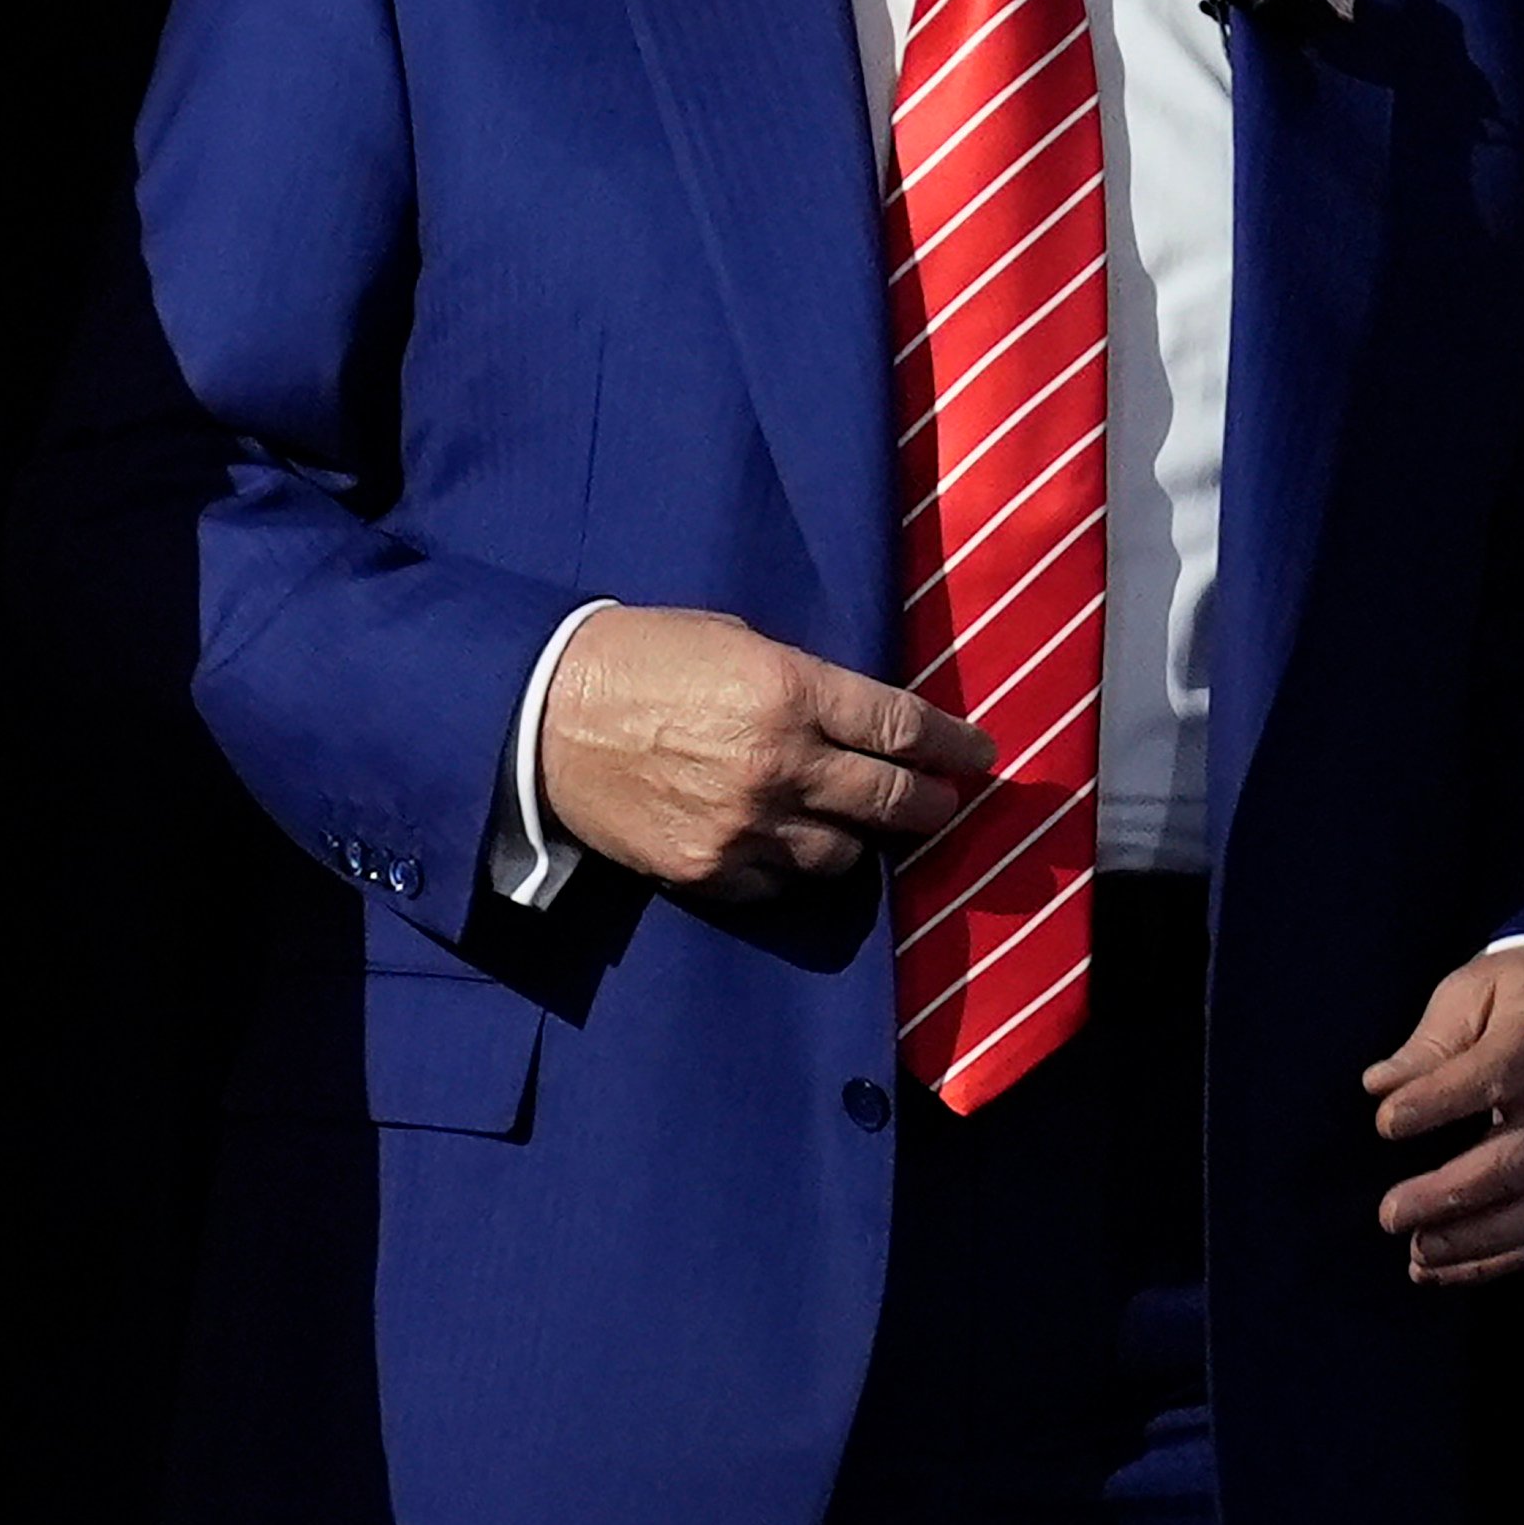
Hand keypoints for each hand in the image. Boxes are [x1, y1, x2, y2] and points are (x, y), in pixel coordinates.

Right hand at [538, 605, 994, 902]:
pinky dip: (792, 866)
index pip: (905, 728)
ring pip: (844, 855)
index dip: (954, 745)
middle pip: (893, 800)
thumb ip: (806, 683)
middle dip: (933, 805)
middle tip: (947, 804)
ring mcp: (746, 826)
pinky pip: (780, 883)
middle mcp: (781, 764)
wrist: (543, 715)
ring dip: (860, 840)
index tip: (979, 755)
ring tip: (859, 826)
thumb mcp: (737, 642)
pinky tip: (788, 846)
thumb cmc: (643, 657)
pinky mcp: (709, 870)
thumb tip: (863, 719)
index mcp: (791, 690)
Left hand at [1362, 945, 1523, 1287]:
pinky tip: (1438, 1268)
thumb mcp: (1471, 991)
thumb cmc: (1515, 997)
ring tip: (1415, 1254)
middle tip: (1390, 1213)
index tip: (1384, 1121)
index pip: (1492, 1074)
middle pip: (1515, 1159)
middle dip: (1451, 1193)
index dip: (1438, 1103)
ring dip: (1473, 1240)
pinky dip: (1492, 1261)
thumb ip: (1429, 1043)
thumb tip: (1378, 1087)